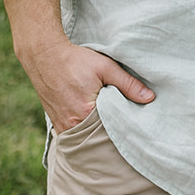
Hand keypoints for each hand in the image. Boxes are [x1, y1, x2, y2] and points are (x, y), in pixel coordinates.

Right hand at [18, 35, 154, 131]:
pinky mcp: (56, 124)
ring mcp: (62, 127)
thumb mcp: (105, 67)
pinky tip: (95, 127)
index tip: (135, 128)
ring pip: (86, 138)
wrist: (44, 56)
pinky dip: (85, 132)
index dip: (124, 129)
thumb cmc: (75, 60)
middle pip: (99, 137)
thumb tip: (149, 98)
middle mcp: (72, 125)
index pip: (112, 130)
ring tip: (111, 129)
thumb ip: (128, 84)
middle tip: (127, 132)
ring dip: (98, 134)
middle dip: (112, 134)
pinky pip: (75, 135)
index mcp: (86, 113)